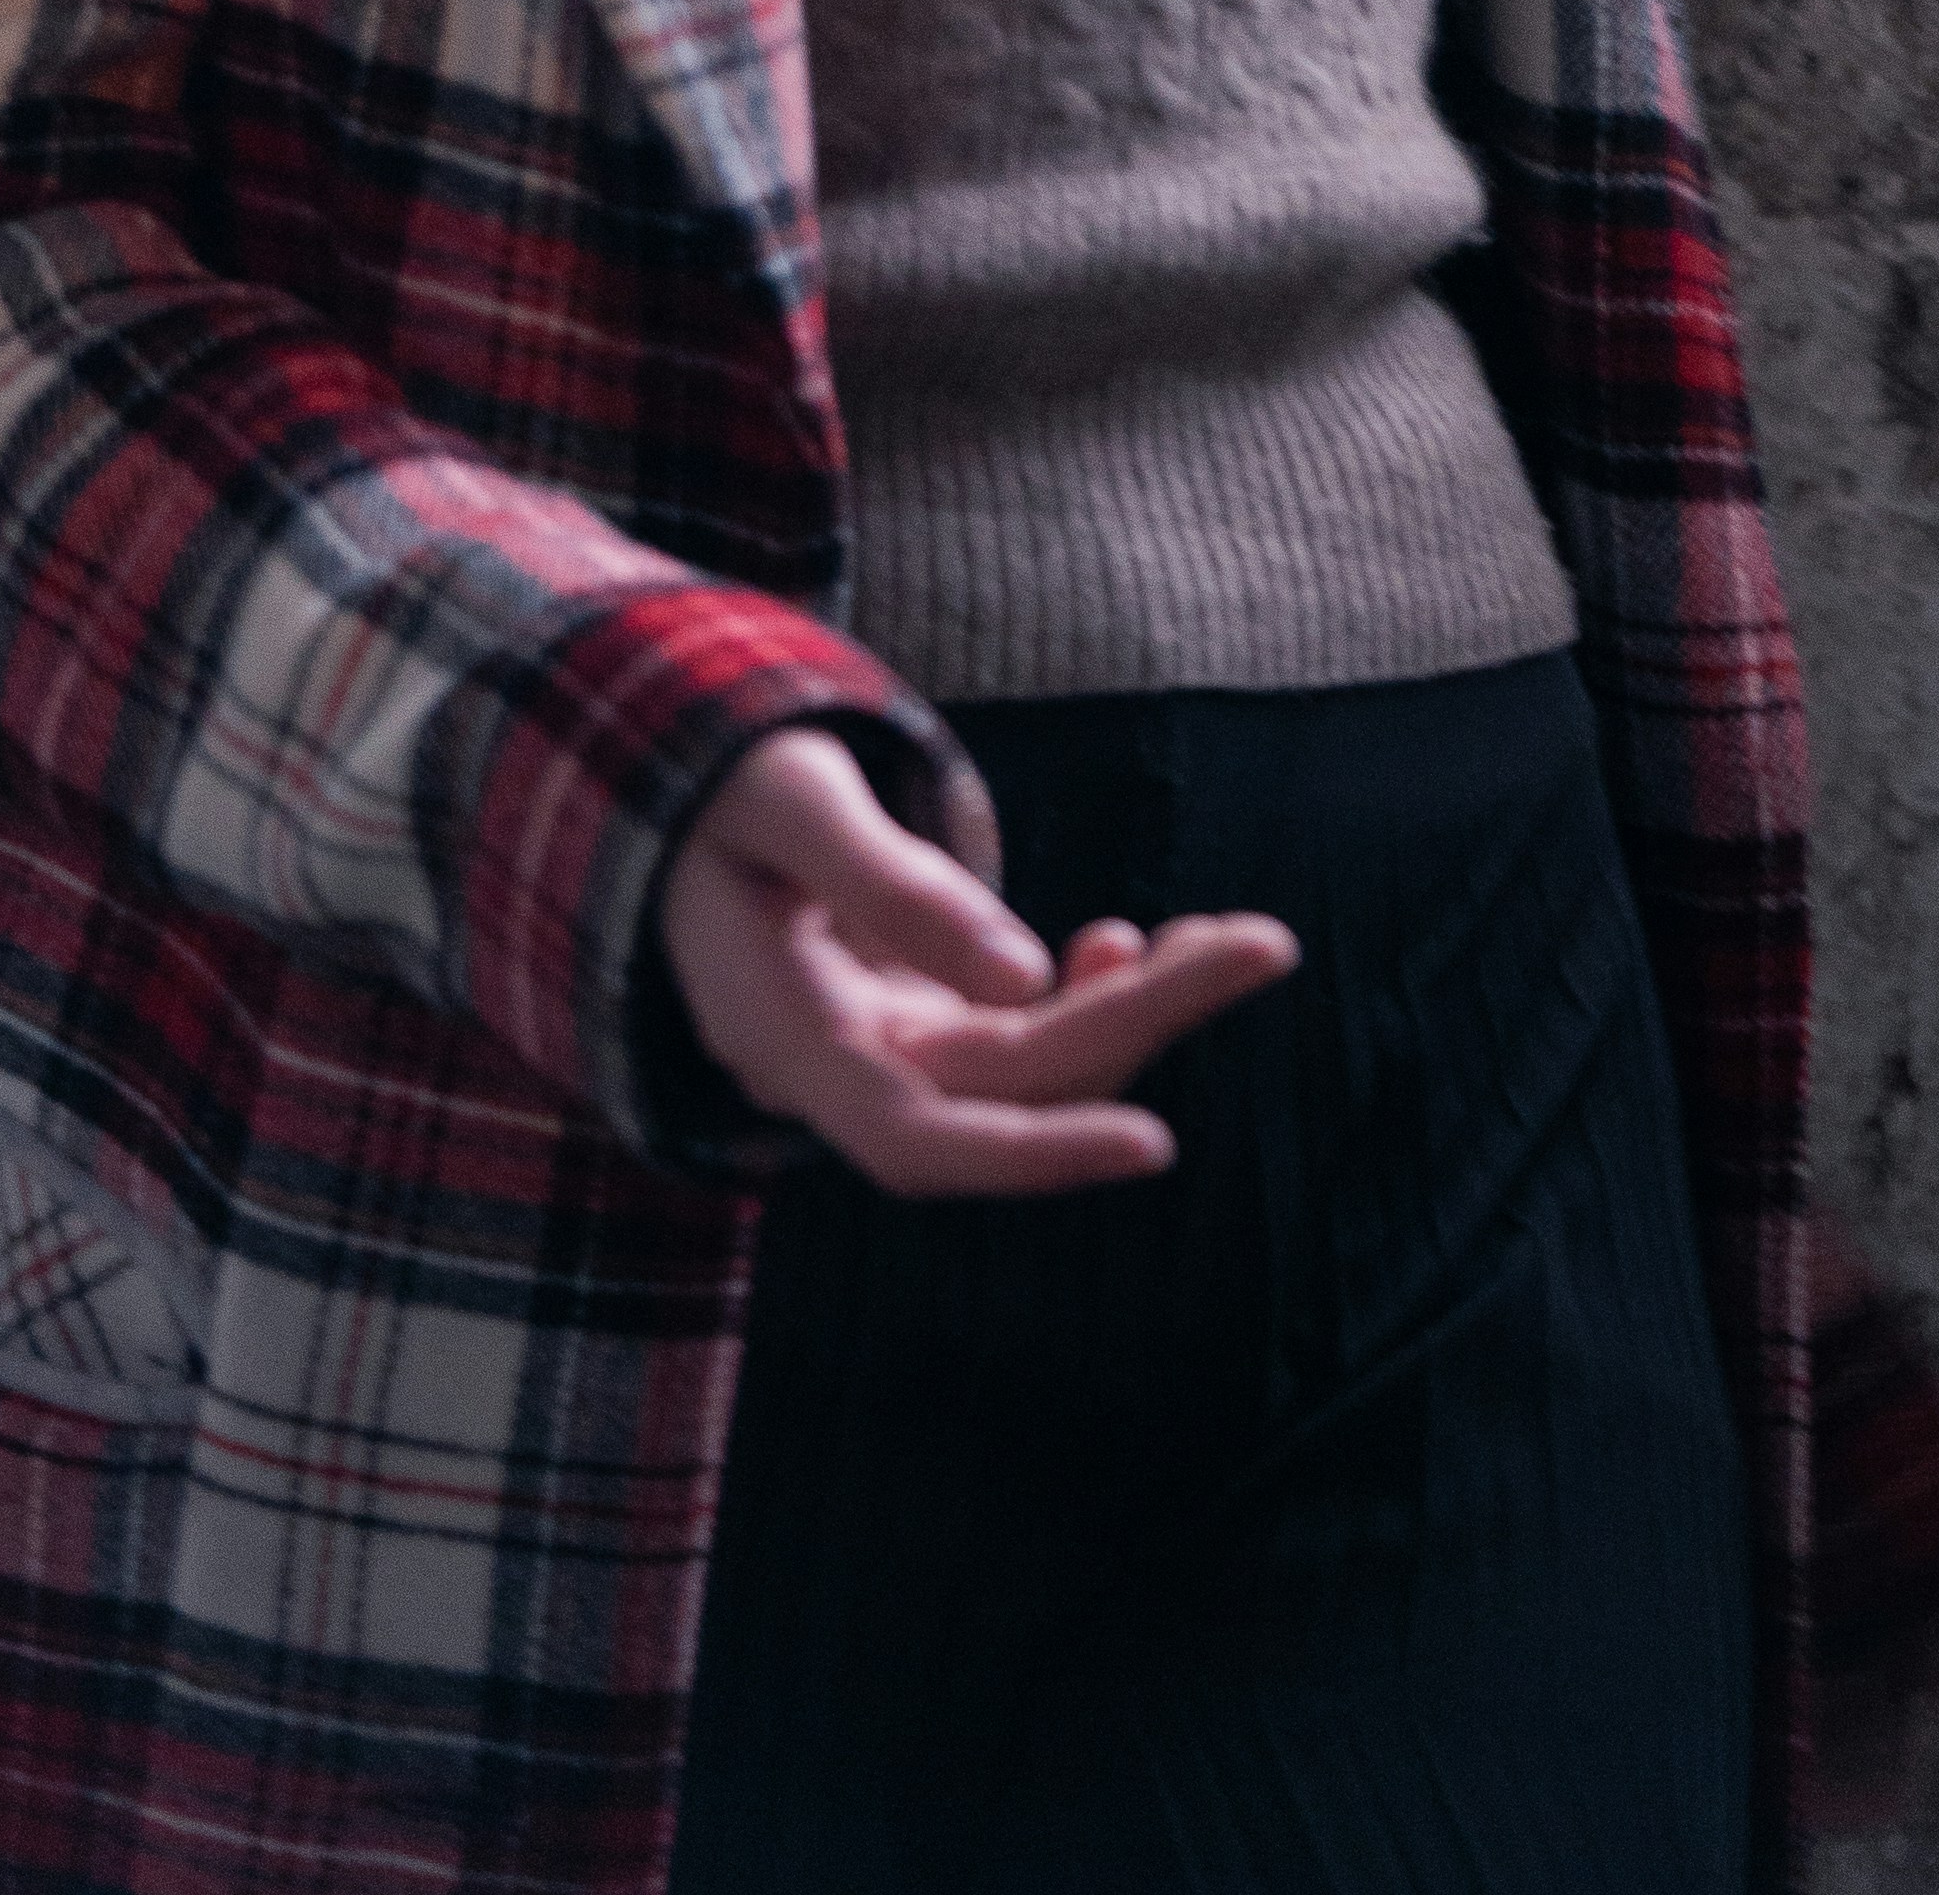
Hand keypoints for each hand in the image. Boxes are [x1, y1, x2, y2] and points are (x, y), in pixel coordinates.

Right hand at [661, 728, 1296, 1196]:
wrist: (672, 798)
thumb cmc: (721, 784)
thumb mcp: (791, 800)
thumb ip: (891, 883)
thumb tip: (1028, 975)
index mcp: (789, 1038)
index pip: (924, 1139)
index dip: (1039, 1154)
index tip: (1157, 1145)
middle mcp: (843, 1071)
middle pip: (1016, 1084)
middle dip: (1146, 1017)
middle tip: (1265, 944)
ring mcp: (884, 1051)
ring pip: (1034, 1062)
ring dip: (1139, 1003)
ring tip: (1236, 938)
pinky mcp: (916, 1023)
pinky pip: (1021, 1033)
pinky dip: (1090, 990)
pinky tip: (1129, 941)